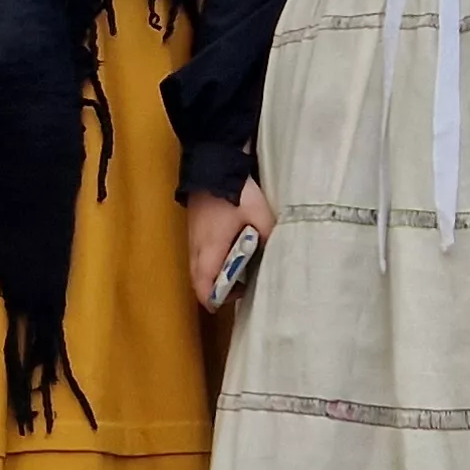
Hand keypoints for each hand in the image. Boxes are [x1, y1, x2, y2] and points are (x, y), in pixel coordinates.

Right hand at [185, 178, 274, 307]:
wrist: (213, 165)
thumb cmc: (236, 194)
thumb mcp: (261, 216)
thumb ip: (269, 238)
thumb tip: (277, 253)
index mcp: (211, 249)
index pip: (204, 285)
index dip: (214, 299)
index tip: (228, 304)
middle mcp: (197, 248)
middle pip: (198, 280)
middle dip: (214, 290)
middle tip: (237, 291)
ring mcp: (192, 238)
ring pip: (196, 268)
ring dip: (211, 276)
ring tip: (235, 274)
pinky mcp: (193, 229)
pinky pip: (197, 256)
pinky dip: (208, 264)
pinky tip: (227, 255)